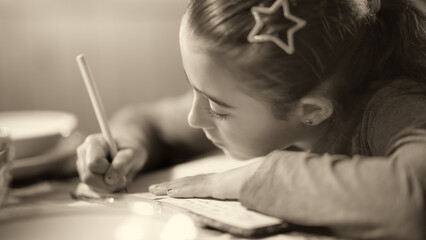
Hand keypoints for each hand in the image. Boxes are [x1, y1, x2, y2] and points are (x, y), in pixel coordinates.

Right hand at [76, 134, 146, 192]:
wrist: (127, 148)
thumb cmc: (130, 147)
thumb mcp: (132, 153)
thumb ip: (122, 163)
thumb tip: (110, 178)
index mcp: (94, 143)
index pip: (93, 164)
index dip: (107, 171)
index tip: (120, 169)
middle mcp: (84, 153)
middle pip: (88, 177)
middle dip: (108, 183)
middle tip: (122, 178)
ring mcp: (82, 165)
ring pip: (90, 186)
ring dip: (108, 187)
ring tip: (119, 178)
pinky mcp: (85, 176)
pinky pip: (93, 189)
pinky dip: (106, 189)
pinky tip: (114, 181)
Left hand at [149, 158, 263, 199]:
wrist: (266, 177)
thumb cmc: (260, 182)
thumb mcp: (248, 189)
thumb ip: (243, 191)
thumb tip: (244, 195)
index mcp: (220, 182)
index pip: (197, 184)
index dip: (183, 185)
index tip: (171, 188)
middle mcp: (213, 180)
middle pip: (187, 182)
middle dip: (169, 185)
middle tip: (153, 189)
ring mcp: (213, 182)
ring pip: (186, 185)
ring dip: (169, 187)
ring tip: (153, 191)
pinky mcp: (213, 186)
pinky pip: (194, 189)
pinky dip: (181, 191)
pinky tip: (168, 193)